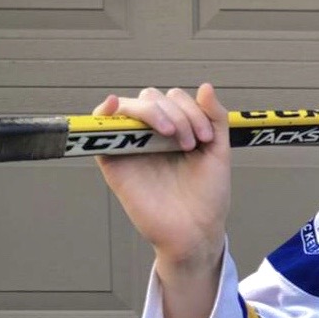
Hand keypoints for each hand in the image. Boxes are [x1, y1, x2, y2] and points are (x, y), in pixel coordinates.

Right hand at [93, 84, 230, 269]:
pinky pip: (99, 130)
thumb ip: (215, 118)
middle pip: (151, 98)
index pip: (174, 99)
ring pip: (129, 107)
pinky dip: (102, 112)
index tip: (207, 138)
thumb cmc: (207, 196)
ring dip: (152, 112)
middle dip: (176, 113)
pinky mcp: (115, 162)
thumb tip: (206, 86)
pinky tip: (112, 106)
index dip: (192, 109)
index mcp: (176, 130)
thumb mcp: (218, 151)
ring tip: (172, 136)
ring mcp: (133, 146)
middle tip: (190, 142)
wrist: (196, 231)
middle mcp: (152, 135)